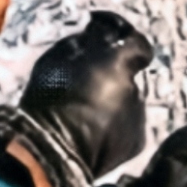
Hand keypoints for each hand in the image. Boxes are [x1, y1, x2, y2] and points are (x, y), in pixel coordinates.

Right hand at [0, 11, 151, 186]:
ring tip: (82, 112)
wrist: (52, 154)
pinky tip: (91, 131)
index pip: (136, 40)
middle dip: (110, 73)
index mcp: (118, 65)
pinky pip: (127, 124)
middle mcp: (136, 88)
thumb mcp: (57, 59)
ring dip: (111, 101)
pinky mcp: (137, 141)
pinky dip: (113, 124)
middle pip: (128, 73)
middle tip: (82, 82)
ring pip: (127, 100)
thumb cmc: (47, 104)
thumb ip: (84, 43)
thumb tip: (99, 32)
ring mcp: (139, 117)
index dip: (120, 33)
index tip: (105, 32)